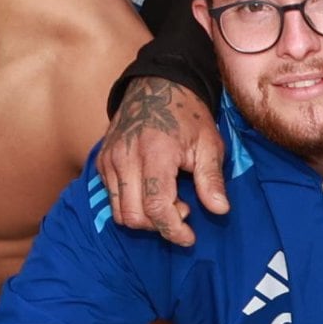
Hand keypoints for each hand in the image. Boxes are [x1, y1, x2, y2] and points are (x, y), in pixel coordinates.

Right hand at [96, 75, 226, 245]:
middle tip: (183, 209)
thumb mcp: (209, 143)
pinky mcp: (102, 162)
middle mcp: (126, 158)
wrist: (156, 87)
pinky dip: (132, 205)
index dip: (174, 229)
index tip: (189, 237)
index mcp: (155, 153)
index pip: (156, 207)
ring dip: (145, 218)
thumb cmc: (187, 116)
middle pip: (135, 216)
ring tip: (168, 200)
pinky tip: (152, 191)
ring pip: (120, 212)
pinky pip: (112, 198)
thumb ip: (211, 178)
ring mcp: (110, 160)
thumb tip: (219, 210)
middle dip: (160, 225)